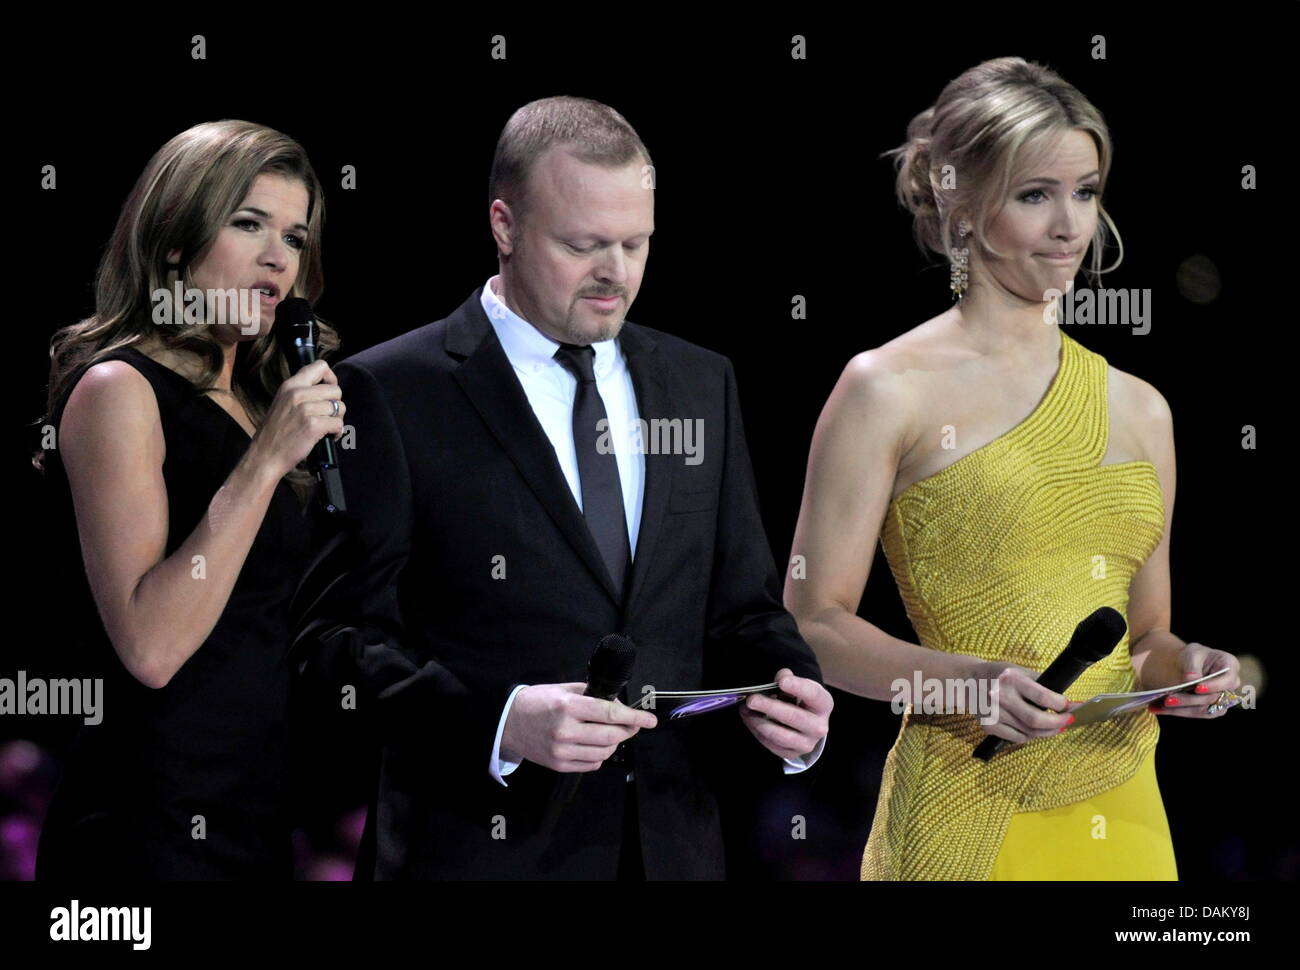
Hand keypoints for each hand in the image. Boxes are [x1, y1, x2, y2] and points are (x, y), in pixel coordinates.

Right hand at [248, 359, 344, 479]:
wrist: (265, 455)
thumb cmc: (275, 432)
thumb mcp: (282, 402)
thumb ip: (301, 393)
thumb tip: (325, 389)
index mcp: (290, 385)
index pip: (320, 366)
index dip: (331, 379)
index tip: (329, 392)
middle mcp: (297, 393)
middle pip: (336, 390)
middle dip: (336, 404)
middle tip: (327, 416)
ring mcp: (305, 409)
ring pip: (340, 407)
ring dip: (337, 419)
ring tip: (327, 428)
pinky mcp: (313, 425)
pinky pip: (338, 423)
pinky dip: (337, 432)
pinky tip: (328, 437)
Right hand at [501, 683, 657, 772]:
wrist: (508, 722)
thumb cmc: (537, 702)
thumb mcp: (563, 689)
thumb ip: (590, 694)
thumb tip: (616, 702)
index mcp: (568, 707)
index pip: (610, 713)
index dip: (634, 717)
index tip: (649, 720)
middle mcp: (566, 730)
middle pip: (611, 736)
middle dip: (628, 730)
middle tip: (632, 725)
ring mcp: (562, 751)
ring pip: (604, 752)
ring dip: (615, 743)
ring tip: (612, 733)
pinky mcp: (559, 765)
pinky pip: (592, 764)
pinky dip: (600, 755)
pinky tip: (596, 745)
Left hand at [739, 668, 830, 760]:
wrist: (806, 726)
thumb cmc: (800, 701)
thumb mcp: (797, 687)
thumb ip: (787, 680)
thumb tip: (780, 677)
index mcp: (823, 705)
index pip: (813, 695)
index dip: (797, 687)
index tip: (781, 682)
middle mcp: (819, 727)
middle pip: (794, 717)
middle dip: (770, 707)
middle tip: (751, 699)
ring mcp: (806, 743)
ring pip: (780, 735)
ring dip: (759, 722)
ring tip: (745, 710)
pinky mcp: (792, 754)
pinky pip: (771, 744)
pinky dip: (756, 731)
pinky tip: (749, 719)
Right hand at [970, 660, 1078, 745]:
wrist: (969, 681)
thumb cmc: (1000, 675)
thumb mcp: (1020, 671)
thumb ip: (1041, 685)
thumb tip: (1067, 703)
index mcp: (1011, 679)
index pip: (1042, 696)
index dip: (1061, 705)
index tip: (1070, 706)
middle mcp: (1000, 696)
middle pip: (1035, 720)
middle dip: (1058, 723)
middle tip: (1068, 721)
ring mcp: (993, 713)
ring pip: (1029, 732)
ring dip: (1046, 732)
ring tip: (1054, 726)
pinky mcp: (988, 726)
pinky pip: (1016, 738)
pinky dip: (1029, 736)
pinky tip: (1032, 729)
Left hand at [1147, 642, 1241, 717]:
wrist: (1188, 665)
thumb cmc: (1194, 656)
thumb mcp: (1192, 653)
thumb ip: (1193, 665)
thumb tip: (1191, 679)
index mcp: (1230, 666)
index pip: (1227, 680)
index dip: (1213, 686)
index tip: (1197, 688)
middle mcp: (1230, 687)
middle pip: (1211, 698)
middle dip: (1189, 700)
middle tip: (1168, 699)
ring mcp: (1221, 700)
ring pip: (1202, 710)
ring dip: (1179, 710)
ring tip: (1158, 706)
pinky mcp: (1210, 710)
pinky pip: (1193, 713)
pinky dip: (1174, 712)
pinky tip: (1157, 708)